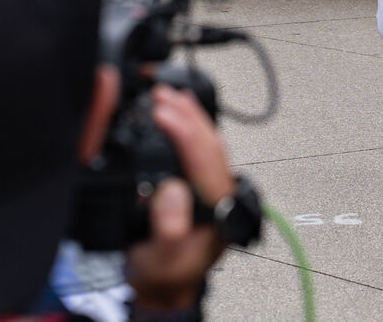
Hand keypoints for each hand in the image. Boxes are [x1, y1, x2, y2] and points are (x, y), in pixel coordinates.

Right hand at [125, 86, 231, 309]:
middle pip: (211, 144)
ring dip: (189, 115)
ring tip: (167, 94)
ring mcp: (214, 188)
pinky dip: (187, 126)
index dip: (184, 132)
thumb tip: (173, 192)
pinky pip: (199, 148)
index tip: (162, 112)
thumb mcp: (162, 261)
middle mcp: (222, 194)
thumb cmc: (165, 276)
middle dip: (188, 114)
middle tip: (161, 94)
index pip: (205, 161)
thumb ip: (169, 230)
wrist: (164, 287)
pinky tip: (174, 114)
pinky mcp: (203, 185)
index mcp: (218, 209)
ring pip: (209, 142)